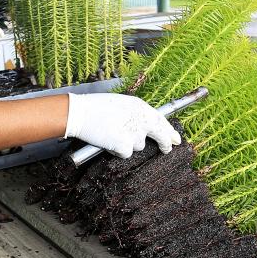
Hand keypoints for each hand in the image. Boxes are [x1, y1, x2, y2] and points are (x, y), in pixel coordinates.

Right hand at [65, 93, 181, 158]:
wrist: (80, 113)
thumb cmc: (96, 107)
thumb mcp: (121, 104)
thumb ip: (136, 114)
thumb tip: (146, 128)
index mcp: (140, 106)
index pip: (161, 119)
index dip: (170, 131)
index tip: (176, 139)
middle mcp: (141, 119)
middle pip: (160, 135)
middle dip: (165, 143)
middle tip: (167, 149)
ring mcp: (134, 133)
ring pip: (138, 146)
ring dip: (128, 144)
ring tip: (112, 133)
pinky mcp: (125, 145)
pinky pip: (126, 153)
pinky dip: (117, 150)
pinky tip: (107, 140)